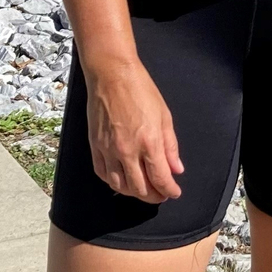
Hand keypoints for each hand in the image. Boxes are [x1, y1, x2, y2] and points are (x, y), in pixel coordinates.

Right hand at [84, 58, 183, 202]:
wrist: (112, 75)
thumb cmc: (140, 90)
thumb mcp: (164, 116)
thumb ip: (171, 146)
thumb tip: (176, 169)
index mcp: (149, 141)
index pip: (160, 179)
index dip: (169, 190)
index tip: (174, 192)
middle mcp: (128, 150)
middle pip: (140, 188)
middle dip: (153, 196)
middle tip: (161, 194)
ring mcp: (109, 150)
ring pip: (120, 186)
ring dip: (134, 193)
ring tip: (144, 190)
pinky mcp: (95, 147)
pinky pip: (103, 174)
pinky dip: (114, 183)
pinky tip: (123, 181)